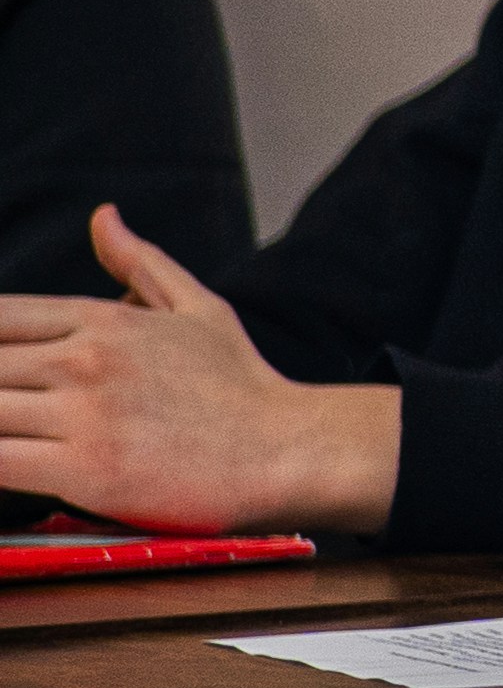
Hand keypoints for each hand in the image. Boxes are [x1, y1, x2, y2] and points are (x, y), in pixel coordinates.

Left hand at [0, 207, 399, 534]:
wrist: (290, 449)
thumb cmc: (244, 385)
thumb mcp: (199, 308)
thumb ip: (140, 262)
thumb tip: (103, 218)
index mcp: (104, 320)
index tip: (4, 366)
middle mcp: (87, 359)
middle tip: (11, 396)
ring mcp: (85, 413)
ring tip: (9, 427)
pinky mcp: (86, 469)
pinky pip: (1, 461)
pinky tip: (7, 459)